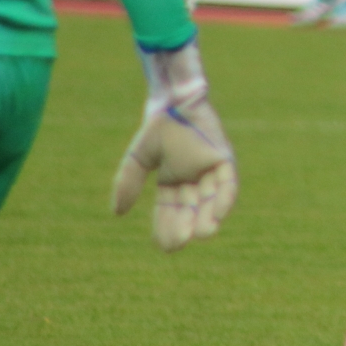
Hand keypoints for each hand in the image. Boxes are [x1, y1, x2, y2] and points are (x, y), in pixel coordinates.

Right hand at [113, 40, 238, 251]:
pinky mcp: (224, 160)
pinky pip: (227, 184)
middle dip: (185, 226)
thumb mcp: (139, 158)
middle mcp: (194, 180)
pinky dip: (224, 199)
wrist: (173, 100)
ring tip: (203, 234)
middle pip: (190, 210)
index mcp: (174, 182)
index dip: (166, 227)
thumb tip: (117, 213)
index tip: (163, 245)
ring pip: (210, 201)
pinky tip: (218, 215)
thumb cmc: (159, 126)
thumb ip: (129, 182)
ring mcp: (210, 171)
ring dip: (207, 218)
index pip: (170, 211)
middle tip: (179, 243)